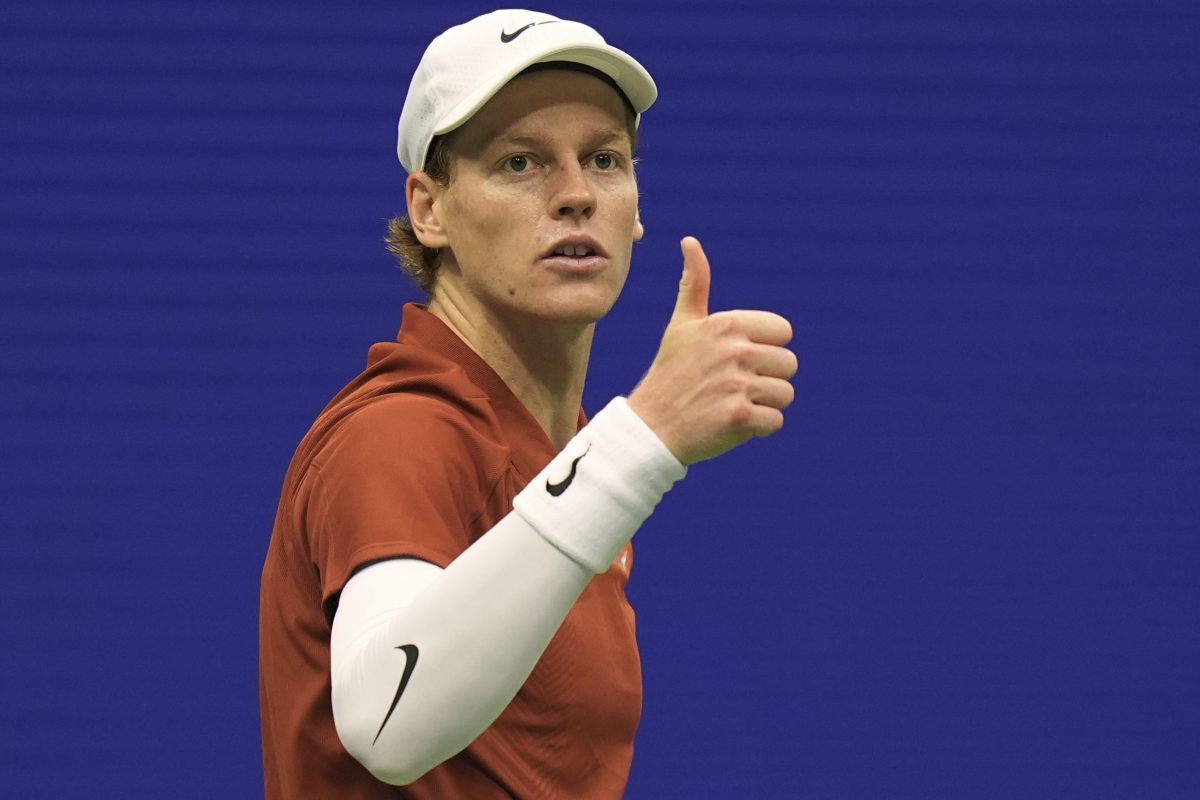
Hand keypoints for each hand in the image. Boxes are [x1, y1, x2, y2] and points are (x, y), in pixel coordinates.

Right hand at [628, 237, 797, 465]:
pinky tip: (733, 424)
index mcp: (725, 324)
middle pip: (789, 365)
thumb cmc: (670, 374)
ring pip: (786, 394)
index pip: (783, 332)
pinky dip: (759, 428)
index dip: (765, 349)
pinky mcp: (738, 418)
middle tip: (733, 388)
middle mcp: (732, 351)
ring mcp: (736, 385)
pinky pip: (776, 421)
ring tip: (733, 405)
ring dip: (765, 405)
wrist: (650, 428)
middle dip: (767, 379)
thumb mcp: (681, 325)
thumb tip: (690, 240)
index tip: (738, 360)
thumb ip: (694, 284)